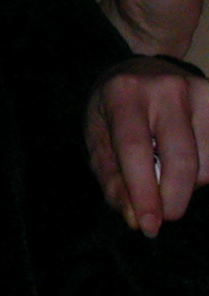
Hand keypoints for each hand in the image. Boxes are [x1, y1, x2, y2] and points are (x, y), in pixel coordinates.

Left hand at [87, 56, 208, 234]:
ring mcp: (200, 91)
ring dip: (187, 183)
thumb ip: (112, 180)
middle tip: (163, 216)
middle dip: (173, 198)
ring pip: (206, 164)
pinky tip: (184, 160)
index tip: (149, 225)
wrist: (140, 70)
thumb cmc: (114, 110)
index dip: (143, 192)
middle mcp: (166, 88)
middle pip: (181, 159)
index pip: (136, 149)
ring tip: (165, 167)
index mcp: (124, 94)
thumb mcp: (98, 140)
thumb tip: (136, 218)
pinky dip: (203, 171)